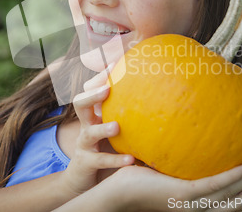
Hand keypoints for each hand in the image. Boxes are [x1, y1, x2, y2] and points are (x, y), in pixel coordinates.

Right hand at [62, 64, 133, 194]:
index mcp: (94, 112)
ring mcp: (84, 144)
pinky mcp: (85, 162)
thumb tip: (162, 92)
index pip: (90, 88)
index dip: (100, 76)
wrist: (84, 177)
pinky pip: (100, 160)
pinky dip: (115, 159)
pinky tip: (131, 159)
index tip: (115, 64)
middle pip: (80, 103)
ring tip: (117, 126)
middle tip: (107, 88)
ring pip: (88, 132)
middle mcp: (86, 124)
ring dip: (102, 128)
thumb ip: (131, 111)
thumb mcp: (115, 126)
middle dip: (92, 94)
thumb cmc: (106, 146)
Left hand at [103, 163, 241, 210]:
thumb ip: (174, 160)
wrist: (114, 192)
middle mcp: (195, 210)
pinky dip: (233, 178)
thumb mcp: (160, 169)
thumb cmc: (133, 181)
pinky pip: (214, 186)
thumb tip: (178, 132)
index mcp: (192, 206)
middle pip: (235, 205)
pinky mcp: (182, 195)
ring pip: (231, 198)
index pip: (224, 203)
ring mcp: (190, 204)